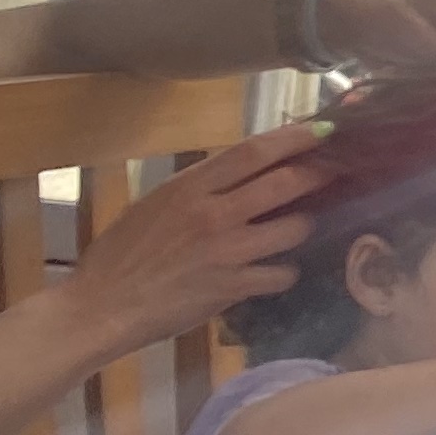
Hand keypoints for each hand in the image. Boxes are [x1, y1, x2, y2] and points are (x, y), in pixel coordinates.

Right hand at [52, 121, 328, 356]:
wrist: (101, 307)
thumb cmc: (120, 254)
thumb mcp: (155, 204)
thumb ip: (200, 188)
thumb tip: (244, 171)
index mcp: (190, 188)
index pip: (254, 151)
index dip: (295, 137)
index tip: (324, 128)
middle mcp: (213, 214)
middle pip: (286, 183)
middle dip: (318, 175)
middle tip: (334, 173)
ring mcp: (227, 251)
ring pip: (295, 228)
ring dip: (305, 226)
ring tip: (301, 226)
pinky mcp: (233, 287)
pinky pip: (282, 273)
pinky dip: (286, 271)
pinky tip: (278, 270)